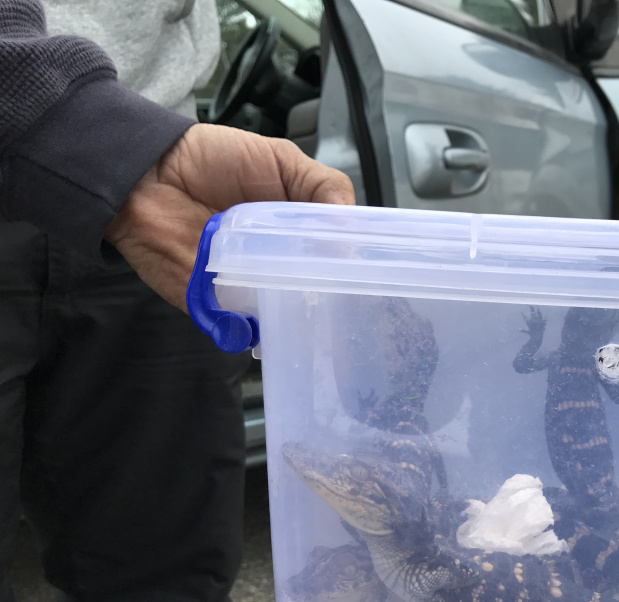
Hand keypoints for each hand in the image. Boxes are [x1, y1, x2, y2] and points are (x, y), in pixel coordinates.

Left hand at [104, 123, 354, 310]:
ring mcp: (252, 287)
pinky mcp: (221, 308)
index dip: (355, 266)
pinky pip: (249, 329)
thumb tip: (354, 230)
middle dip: (336, 299)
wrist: (148, 176)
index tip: (375, 275)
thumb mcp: (282, 160)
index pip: (337, 258)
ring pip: (289, 314)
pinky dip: (264, 331)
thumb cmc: (213, 159)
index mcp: (299, 232)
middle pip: (319, 292)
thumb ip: (324, 187)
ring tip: (323, 314)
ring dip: (305, 317)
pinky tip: (281, 322)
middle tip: (352, 300)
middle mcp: (280, 263)